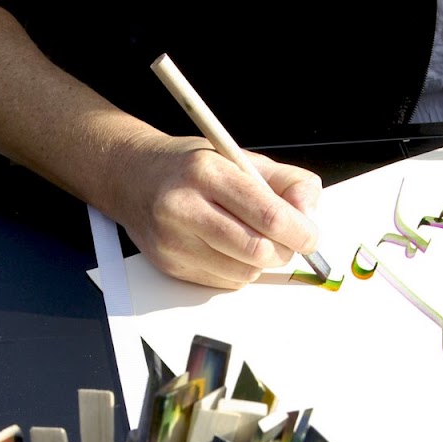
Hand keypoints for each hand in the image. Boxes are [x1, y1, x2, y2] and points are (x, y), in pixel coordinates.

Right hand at [111, 132, 322, 288]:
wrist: (132, 178)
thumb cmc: (190, 168)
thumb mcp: (240, 157)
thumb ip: (286, 182)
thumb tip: (309, 215)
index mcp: (207, 172)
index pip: (267, 214)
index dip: (299, 231)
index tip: (310, 235)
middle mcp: (184, 207)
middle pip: (257, 250)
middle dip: (283, 250)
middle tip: (287, 240)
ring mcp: (173, 241)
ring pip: (245, 272)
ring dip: (260, 261)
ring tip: (250, 236)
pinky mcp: (170, 266)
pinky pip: (226, 283)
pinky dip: (239, 270)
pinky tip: (226, 247)